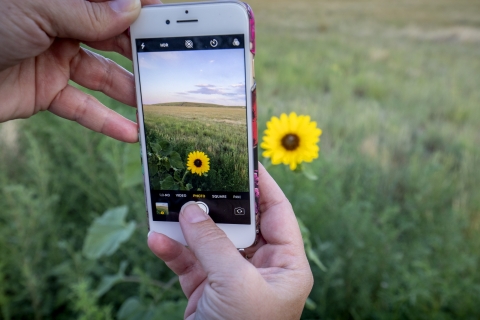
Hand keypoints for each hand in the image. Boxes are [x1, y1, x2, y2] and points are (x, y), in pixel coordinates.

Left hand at [0, 0, 160, 141]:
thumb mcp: (37, 9)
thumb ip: (87, 12)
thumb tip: (132, 9)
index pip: (109, 1)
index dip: (138, 7)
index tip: (166, 18)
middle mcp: (62, 25)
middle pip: (112, 38)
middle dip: (140, 52)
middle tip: (167, 63)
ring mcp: (55, 59)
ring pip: (103, 76)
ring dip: (129, 91)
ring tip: (154, 103)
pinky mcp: (46, 91)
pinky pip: (82, 107)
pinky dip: (105, 121)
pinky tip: (130, 132)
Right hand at [148, 164, 313, 318]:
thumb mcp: (235, 283)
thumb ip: (213, 243)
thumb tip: (192, 209)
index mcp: (286, 265)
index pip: (278, 213)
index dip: (264, 186)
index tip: (246, 163)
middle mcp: (261, 269)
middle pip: (239, 224)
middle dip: (216, 204)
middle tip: (199, 178)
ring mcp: (232, 279)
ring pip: (210, 241)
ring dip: (188, 226)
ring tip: (169, 205)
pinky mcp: (206, 290)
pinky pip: (189, 263)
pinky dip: (173, 251)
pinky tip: (156, 238)